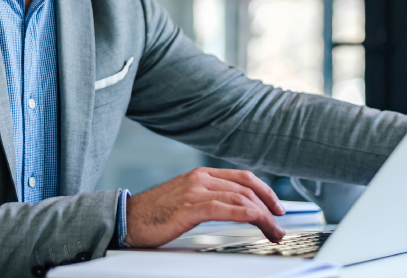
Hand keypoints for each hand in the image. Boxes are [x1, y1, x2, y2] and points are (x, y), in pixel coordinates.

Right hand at [123, 167, 286, 247]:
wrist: (126, 219)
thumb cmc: (153, 215)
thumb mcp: (184, 200)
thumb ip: (207, 200)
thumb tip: (233, 210)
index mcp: (200, 175)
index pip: (242, 177)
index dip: (265, 190)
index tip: (277, 206)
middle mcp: (200, 178)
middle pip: (246, 187)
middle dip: (269, 205)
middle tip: (280, 223)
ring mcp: (196, 190)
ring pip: (242, 197)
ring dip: (264, 216)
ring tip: (273, 232)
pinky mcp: (191, 207)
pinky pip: (228, 208)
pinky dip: (249, 216)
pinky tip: (258, 224)